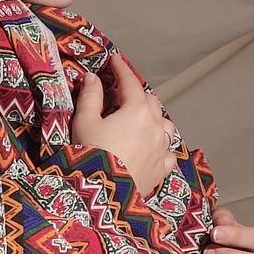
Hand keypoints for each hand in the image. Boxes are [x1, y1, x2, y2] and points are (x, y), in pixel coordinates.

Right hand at [70, 52, 177, 197]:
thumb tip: (93, 78)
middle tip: (122, 93)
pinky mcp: (162, 168)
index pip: (130, 82)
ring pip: (165, 124)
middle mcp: (155, 126)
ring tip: (142, 119)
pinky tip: (156, 147)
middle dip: (136, 94)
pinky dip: (163, 145)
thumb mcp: (84, 122)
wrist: (102, 194)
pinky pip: (169, 152)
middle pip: (150, 101)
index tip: (114, 59)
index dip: (121, 69)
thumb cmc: (91, 154)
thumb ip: (90, 96)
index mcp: (136, 110)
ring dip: (154, 117)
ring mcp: (162, 148)